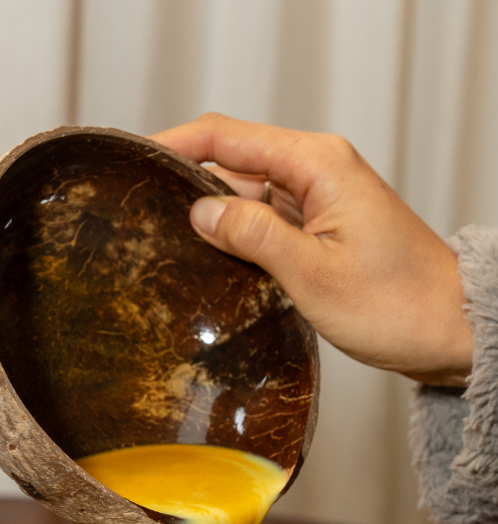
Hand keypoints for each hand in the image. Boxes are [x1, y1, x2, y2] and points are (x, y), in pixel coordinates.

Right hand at [151, 114, 472, 385]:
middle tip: (142, 217)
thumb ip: (252, 235)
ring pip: (248, 197)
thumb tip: (201, 212)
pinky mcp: (322, 229)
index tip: (134, 160)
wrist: (446, 329)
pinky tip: (215, 264)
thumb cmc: (396, 303)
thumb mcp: (312, 272)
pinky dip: (240, 239)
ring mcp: (320, 201)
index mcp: (317, 163)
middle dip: (188, 186)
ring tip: (170, 247)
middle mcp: (317, 171)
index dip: (175, 144)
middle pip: (233, 163)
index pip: (227, 137)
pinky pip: (268, 223)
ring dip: (214, 220)